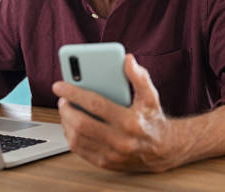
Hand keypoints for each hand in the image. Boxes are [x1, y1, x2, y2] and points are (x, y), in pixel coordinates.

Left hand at [52, 54, 179, 171]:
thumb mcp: (150, 96)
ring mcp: (111, 154)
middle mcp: (120, 140)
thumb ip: (139, 76)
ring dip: (66, 122)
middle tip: (62, 99)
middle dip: (66, 109)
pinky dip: (71, 136)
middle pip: (81, 124)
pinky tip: (71, 125)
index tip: (60, 85)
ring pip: (77, 139)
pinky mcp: (106, 163)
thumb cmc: (153, 119)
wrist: (164, 149)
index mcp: (130, 121)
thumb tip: (127, 60)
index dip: (74, 93)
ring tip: (66, 110)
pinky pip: (79, 150)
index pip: (95, 105)